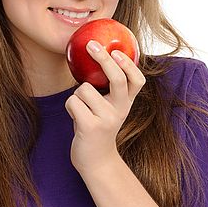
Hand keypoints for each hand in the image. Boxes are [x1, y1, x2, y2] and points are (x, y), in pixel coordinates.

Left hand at [65, 41, 145, 174]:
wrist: (96, 161)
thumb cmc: (98, 127)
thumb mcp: (109, 108)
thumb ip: (108, 89)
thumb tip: (96, 56)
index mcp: (127, 103)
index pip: (137, 80)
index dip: (128, 64)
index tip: (116, 51)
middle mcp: (120, 110)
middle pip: (117, 78)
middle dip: (103, 58)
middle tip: (91, 44)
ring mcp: (107, 119)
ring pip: (84, 89)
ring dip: (77, 96)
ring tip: (82, 111)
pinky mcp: (90, 126)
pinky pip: (72, 102)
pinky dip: (70, 107)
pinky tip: (76, 119)